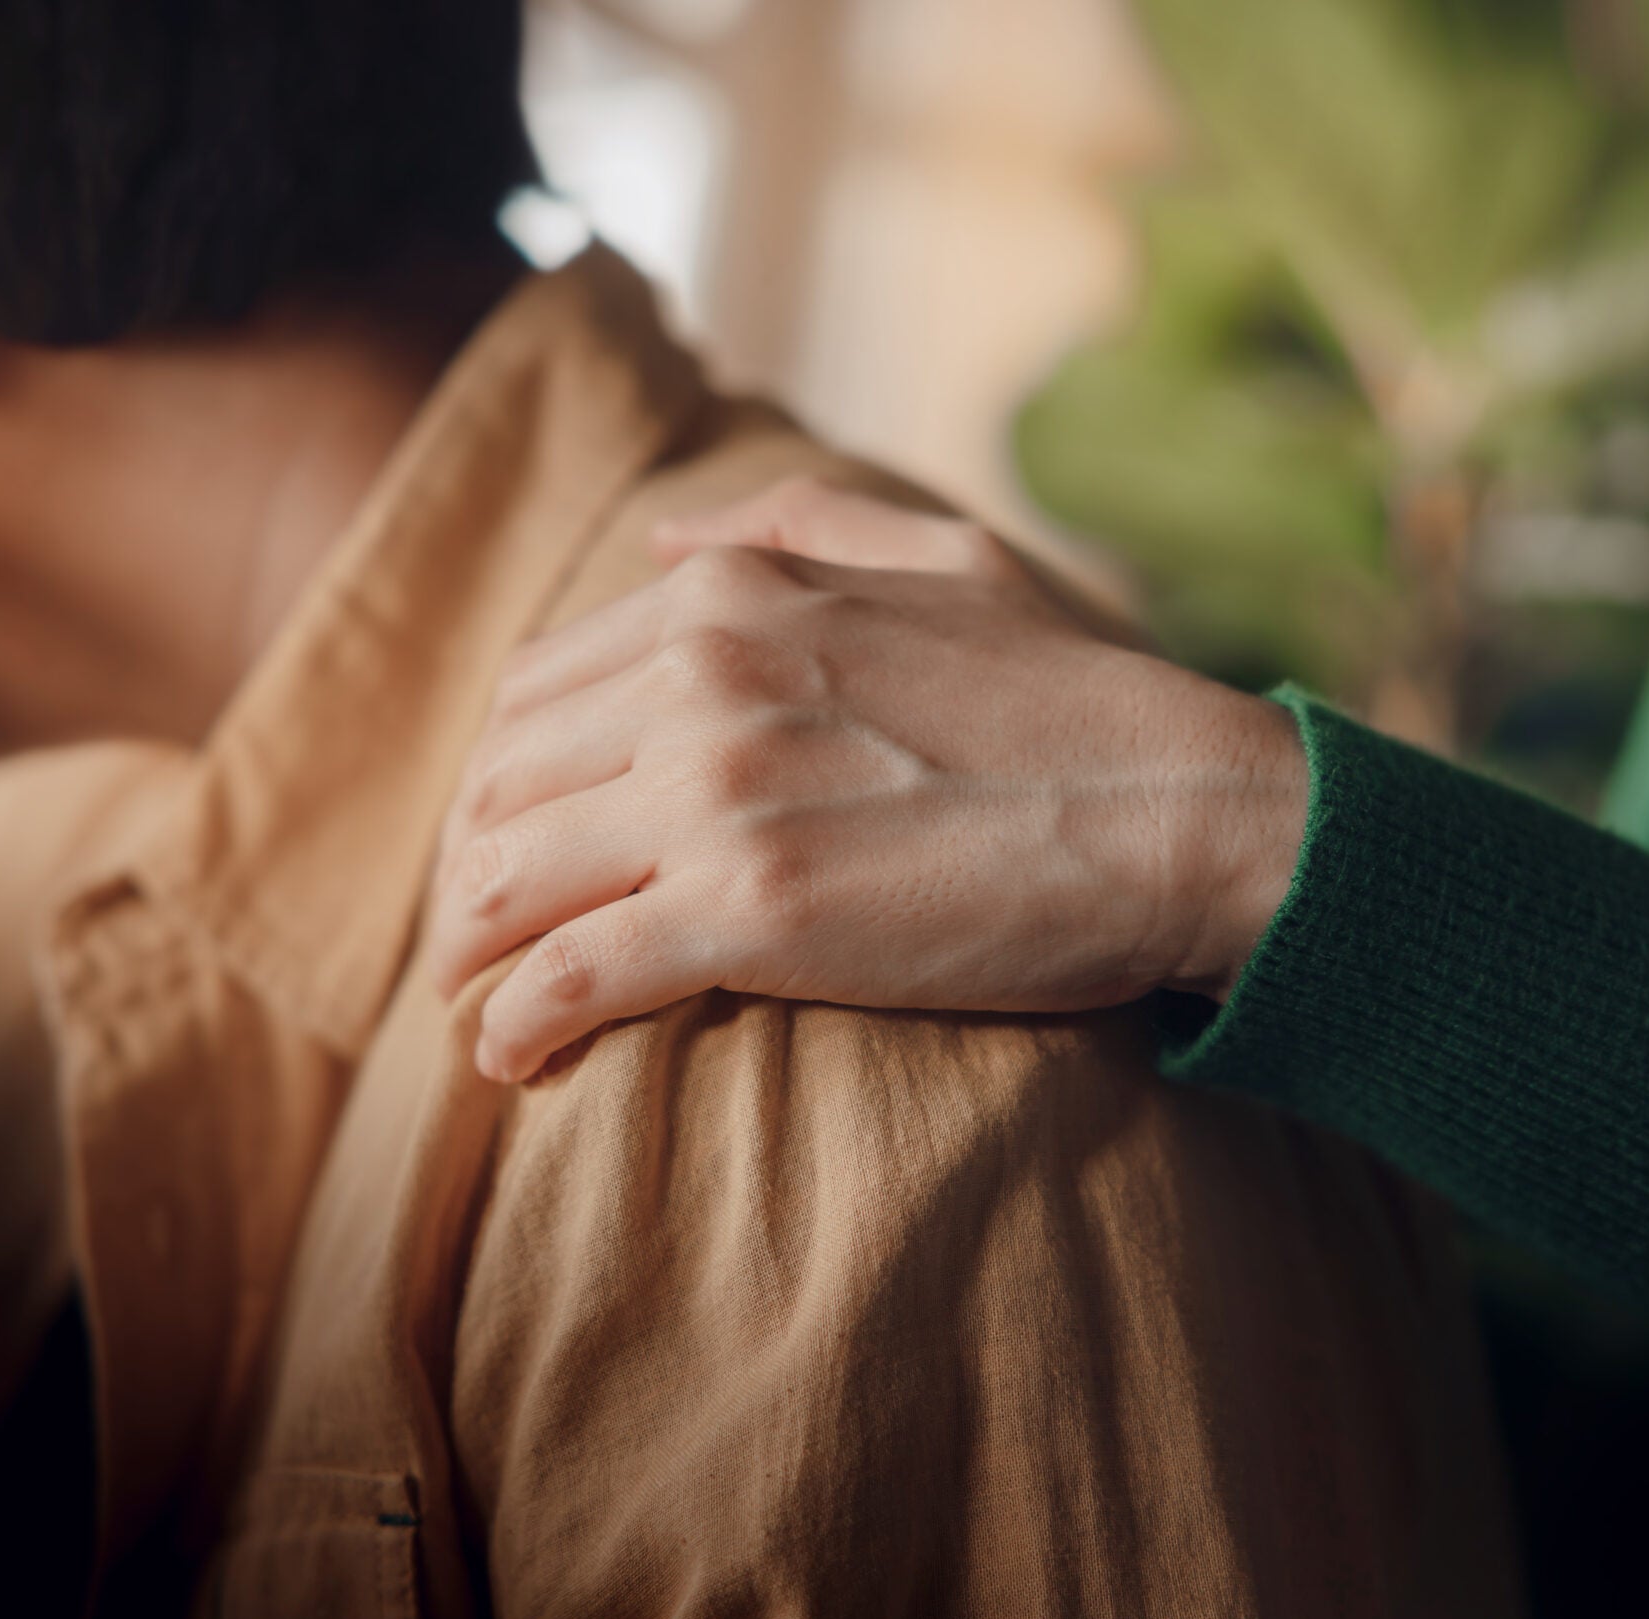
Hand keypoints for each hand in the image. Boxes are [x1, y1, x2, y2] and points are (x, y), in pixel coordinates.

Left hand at [428, 478, 1309, 1081]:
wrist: (1182, 811)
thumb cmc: (1078, 699)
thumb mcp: (944, 559)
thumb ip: (794, 529)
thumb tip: (661, 536)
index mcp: (730, 598)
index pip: (536, 691)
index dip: (496, 783)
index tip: (505, 849)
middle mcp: (700, 683)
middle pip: (499, 785)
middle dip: (466, 871)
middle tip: (476, 943)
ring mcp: (719, 796)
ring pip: (506, 876)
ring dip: (468, 953)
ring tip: (475, 1007)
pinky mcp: (751, 913)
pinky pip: (571, 973)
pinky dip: (516, 1023)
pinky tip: (512, 1060)